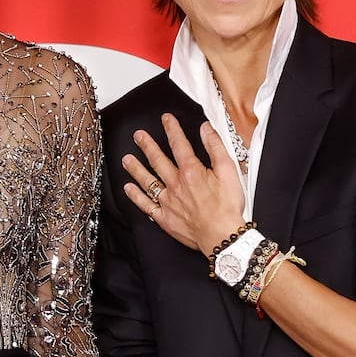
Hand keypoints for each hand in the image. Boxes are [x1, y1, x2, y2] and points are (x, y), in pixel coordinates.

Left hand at [121, 114, 245, 252]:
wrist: (222, 236)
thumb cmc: (228, 208)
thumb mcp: (229, 172)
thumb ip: (216, 148)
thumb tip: (206, 129)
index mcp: (191, 172)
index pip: (178, 145)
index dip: (171, 129)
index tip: (166, 119)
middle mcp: (176, 185)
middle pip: (158, 160)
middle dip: (147, 145)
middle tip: (138, 135)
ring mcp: (168, 202)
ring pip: (147, 181)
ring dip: (136, 168)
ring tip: (127, 159)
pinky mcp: (165, 218)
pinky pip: (146, 205)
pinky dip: (135, 196)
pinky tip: (128, 188)